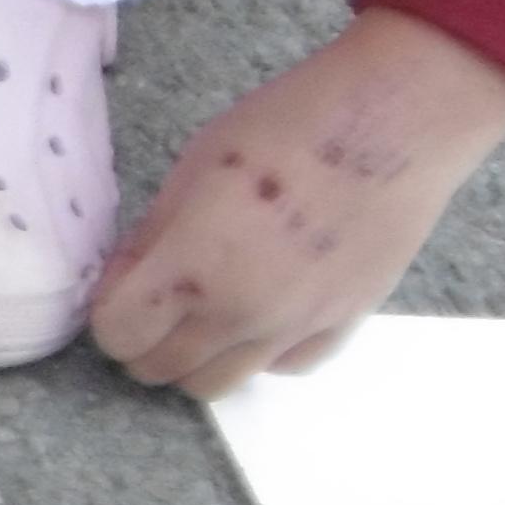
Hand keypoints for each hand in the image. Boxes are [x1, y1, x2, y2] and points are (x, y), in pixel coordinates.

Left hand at [90, 11, 504, 396]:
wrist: (396, 119)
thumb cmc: (290, 124)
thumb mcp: (194, 166)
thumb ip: (153, 235)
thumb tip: (125, 279)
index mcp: (193, 268)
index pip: (118, 335)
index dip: (108, 312)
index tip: (121, 285)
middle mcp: (242, 314)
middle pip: (162, 370)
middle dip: (144, 340)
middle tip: (154, 300)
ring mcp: (295, 326)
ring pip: (218, 385)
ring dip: (196, 357)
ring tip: (204, 310)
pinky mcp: (343, 324)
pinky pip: (283, 368)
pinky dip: (261, 352)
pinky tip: (262, 311)